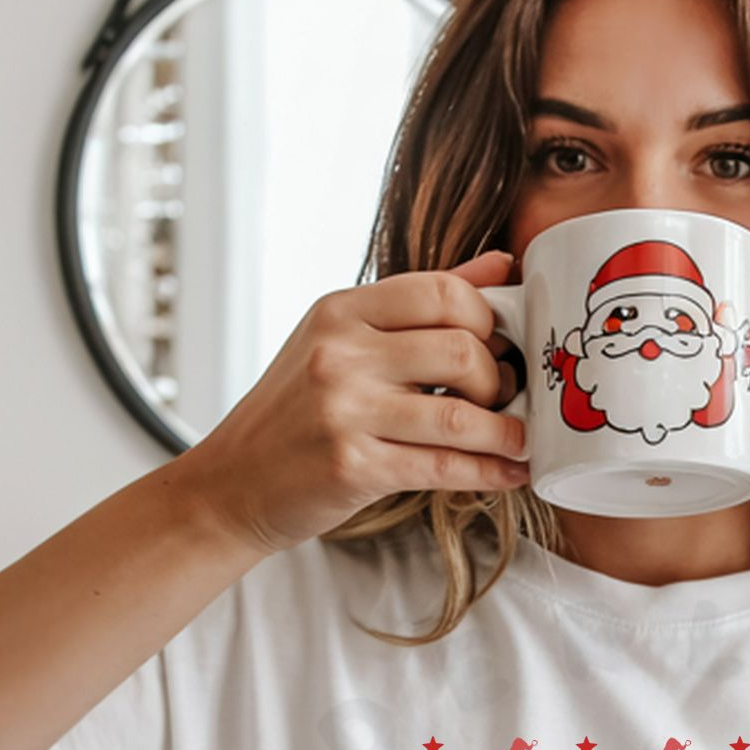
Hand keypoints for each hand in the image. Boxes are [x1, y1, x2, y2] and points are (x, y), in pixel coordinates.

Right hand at [172, 250, 528, 556]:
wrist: (233, 482)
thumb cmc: (296, 412)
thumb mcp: (342, 340)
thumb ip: (420, 305)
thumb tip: (501, 267)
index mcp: (340, 311)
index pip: (442, 291)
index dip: (487, 318)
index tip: (496, 345)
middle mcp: (339, 353)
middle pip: (461, 349)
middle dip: (498, 377)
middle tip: (502, 397)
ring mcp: (343, 411)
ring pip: (462, 415)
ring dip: (506, 432)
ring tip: (517, 439)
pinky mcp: (353, 468)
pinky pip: (445, 467)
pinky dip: (491, 473)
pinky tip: (511, 473)